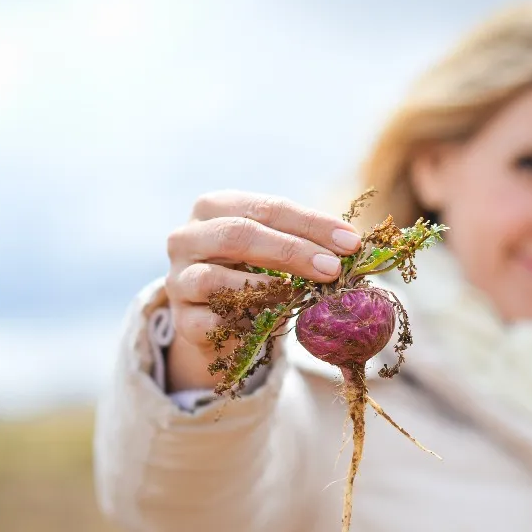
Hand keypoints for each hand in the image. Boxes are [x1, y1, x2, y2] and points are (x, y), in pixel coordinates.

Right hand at [162, 191, 362, 390]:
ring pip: (216, 279)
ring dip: (266, 288)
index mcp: (215, 208)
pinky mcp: (182, 321)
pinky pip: (212, 322)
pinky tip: (270, 324)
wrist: (214, 318)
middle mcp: (187, 238)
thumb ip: (306, 241)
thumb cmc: (253, 271)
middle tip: (333, 268)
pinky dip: (244, 323)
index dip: (311, 224)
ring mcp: (178, 279)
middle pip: (239, 235)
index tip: (351, 242)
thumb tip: (353, 246)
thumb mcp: (275, 247)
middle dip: (292, 251)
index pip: (267, 207)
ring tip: (301, 295)